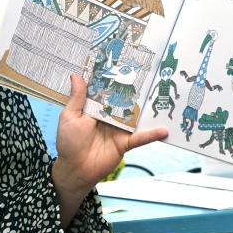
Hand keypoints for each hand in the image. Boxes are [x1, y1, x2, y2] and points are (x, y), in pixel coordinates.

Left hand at [53, 74, 166, 198]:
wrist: (76, 170)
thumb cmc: (69, 142)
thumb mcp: (70, 117)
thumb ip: (77, 98)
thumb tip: (77, 75)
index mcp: (94, 107)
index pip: (105, 90)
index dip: (112, 78)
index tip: (122, 62)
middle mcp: (108, 116)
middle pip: (123, 100)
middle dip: (134, 89)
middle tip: (149, 73)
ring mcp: (118, 128)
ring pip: (135, 116)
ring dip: (147, 109)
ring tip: (163, 95)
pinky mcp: (125, 142)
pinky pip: (140, 137)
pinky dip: (151, 134)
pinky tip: (164, 130)